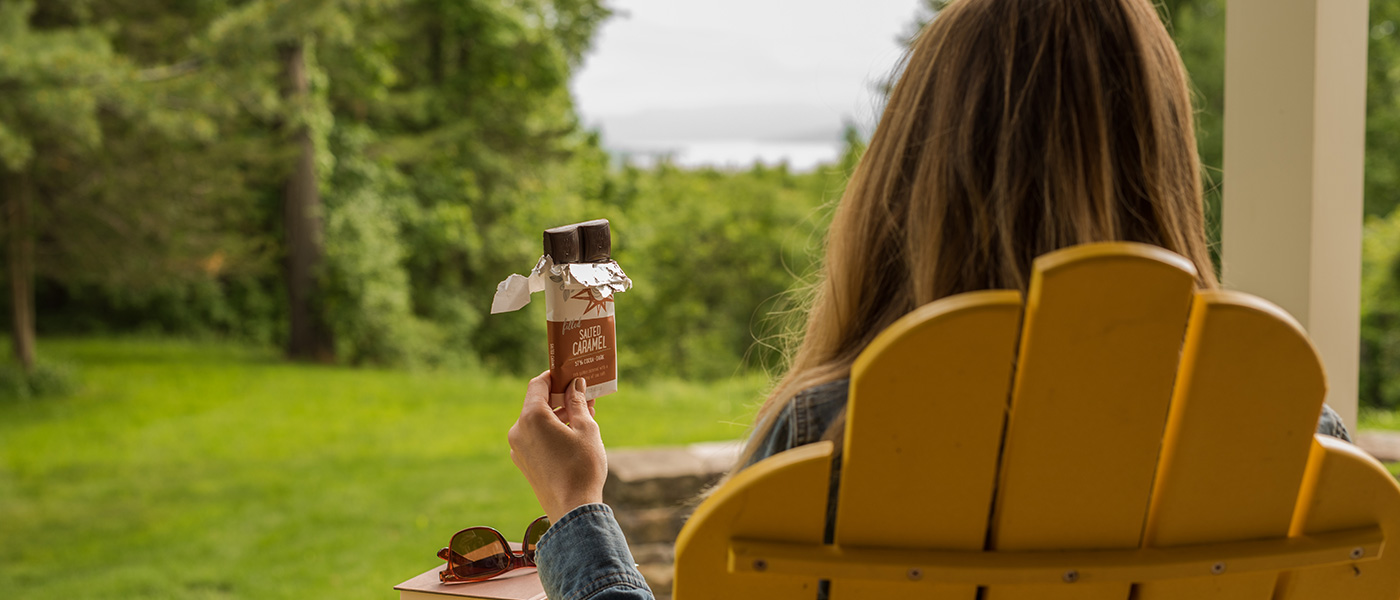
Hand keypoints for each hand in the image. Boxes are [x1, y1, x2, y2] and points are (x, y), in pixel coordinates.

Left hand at [507, 371, 606, 523]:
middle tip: (584, 395)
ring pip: (537, 421)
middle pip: (537, 403)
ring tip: (584, 415)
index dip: (555, 376)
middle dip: (561, 397)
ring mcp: (517, 448)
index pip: (538, 384)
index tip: (571, 373)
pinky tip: (572, 435)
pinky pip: (535, 438)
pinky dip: (551, 431)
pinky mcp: (523, 462)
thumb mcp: (586, 428)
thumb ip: (577, 402)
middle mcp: (518, 430)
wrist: (573, 510)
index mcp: (532, 417)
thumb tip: (575, 385)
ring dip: (558, 415)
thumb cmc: (582, 467)